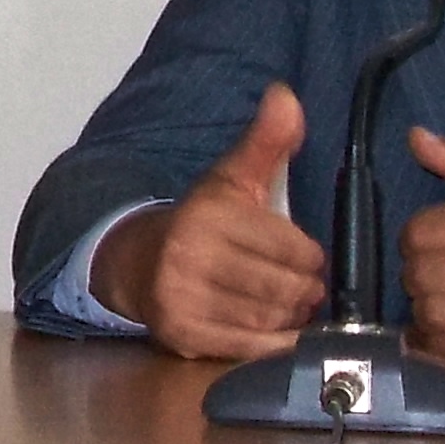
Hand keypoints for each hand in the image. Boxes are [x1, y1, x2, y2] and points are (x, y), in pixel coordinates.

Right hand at [92, 84, 326, 358]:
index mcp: (209, 214)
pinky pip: (253, 348)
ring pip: (273, 320)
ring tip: (280, 303)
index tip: (298, 254)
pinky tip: (267, 327)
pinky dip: (271, 342)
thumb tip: (286, 95)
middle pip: (288, 289)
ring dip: (288, 317)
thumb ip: (266, 141)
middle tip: (295, 285)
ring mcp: (183, 299)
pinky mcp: (182, 335)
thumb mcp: (232, 178)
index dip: (308, 256)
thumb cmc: (200, 223)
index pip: (297, 250)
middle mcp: (191, 256)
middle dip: (302, 290)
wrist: (136, 264)